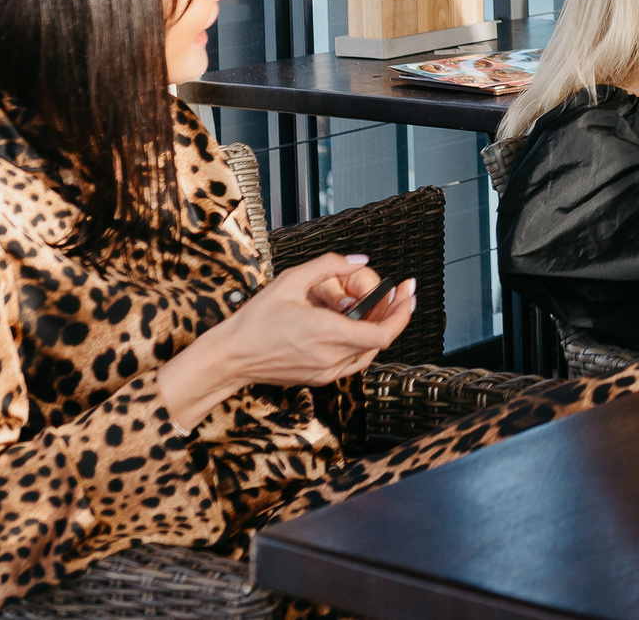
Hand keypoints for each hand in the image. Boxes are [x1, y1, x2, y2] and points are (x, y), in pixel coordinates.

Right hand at [159, 252, 413, 423]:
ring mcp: (326, 372)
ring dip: (376, 327)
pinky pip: (352, 360)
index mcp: (327, 334)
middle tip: (393, 292)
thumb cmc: (254, 322)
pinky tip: (349, 322)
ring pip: (368, 351)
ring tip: (369, 304)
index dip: (403, 313)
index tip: (408, 293)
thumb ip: (329, 266)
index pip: (384, 332)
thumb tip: (358, 260)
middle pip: (381, 340)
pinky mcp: (320, 378)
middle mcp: (331, 357)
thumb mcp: (290, 281)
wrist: (230, 357)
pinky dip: (359, 340)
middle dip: (392, 313)